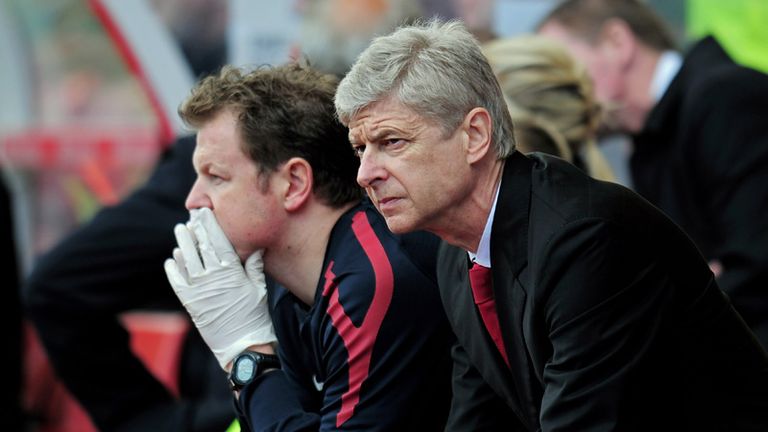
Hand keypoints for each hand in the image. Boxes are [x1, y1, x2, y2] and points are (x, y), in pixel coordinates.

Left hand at [164, 207, 275, 369]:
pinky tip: (172, 258)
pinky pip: (176, 281)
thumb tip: (254, 246)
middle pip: (200, 246)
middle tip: (191, 216)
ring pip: (185, 260)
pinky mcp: (190, 303)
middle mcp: (212, 277)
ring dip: (182, 244)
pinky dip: (173, 268)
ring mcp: (198, 290)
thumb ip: (254, 266)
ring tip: (180, 230)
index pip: (218, 241)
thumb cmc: (255, 317)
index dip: (210, 225)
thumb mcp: (260, 288)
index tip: (205, 212)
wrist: (242, 346)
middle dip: (195, 229)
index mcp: (231, 271)